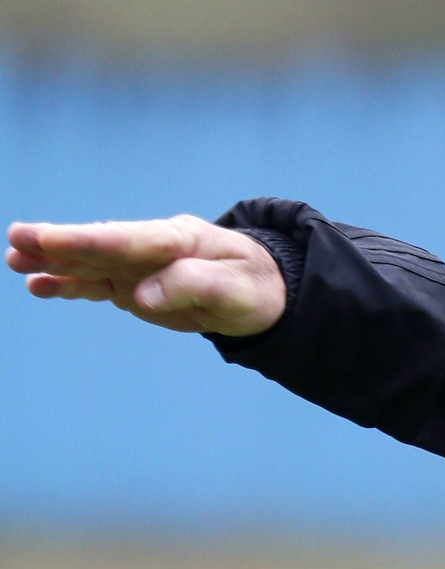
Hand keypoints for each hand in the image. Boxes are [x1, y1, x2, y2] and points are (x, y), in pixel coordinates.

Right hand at [6, 214, 285, 336]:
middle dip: (60, 243)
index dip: (91, 241)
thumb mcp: (236, 288)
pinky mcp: (132, 286)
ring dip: (52, 262)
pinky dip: (67, 284)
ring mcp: (138, 266)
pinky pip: (95, 283)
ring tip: (14, 259)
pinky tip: (38, 284)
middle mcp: (151, 248)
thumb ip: (192, 287)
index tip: (54, 240)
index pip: (130, 240)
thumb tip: (141, 297)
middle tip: (18, 239)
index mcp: (178, 239)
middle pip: (100, 245)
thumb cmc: (251, 284)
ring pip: (89, 262)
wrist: (262, 291)